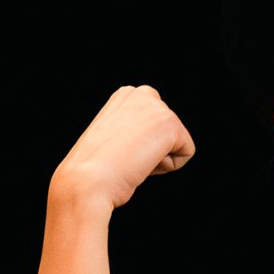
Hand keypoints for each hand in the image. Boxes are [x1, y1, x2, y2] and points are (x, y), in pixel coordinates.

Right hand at [51, 85, 194, 212]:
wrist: (87, 181)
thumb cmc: (93, 170)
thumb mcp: (112, 139)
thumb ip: (132, 132)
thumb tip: (148, 142)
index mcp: (126, 95)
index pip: (154, 127)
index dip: (139, 147)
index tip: (118, 152)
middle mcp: (142, 93)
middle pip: (168, 134)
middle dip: (151, 151)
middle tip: (125, 157)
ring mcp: (157, 106)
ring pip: (177, 144)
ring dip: (157, 160)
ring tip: (132, 159)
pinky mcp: (170, 124)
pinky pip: (186, 153)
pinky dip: (167, 167)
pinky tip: (142, 163)